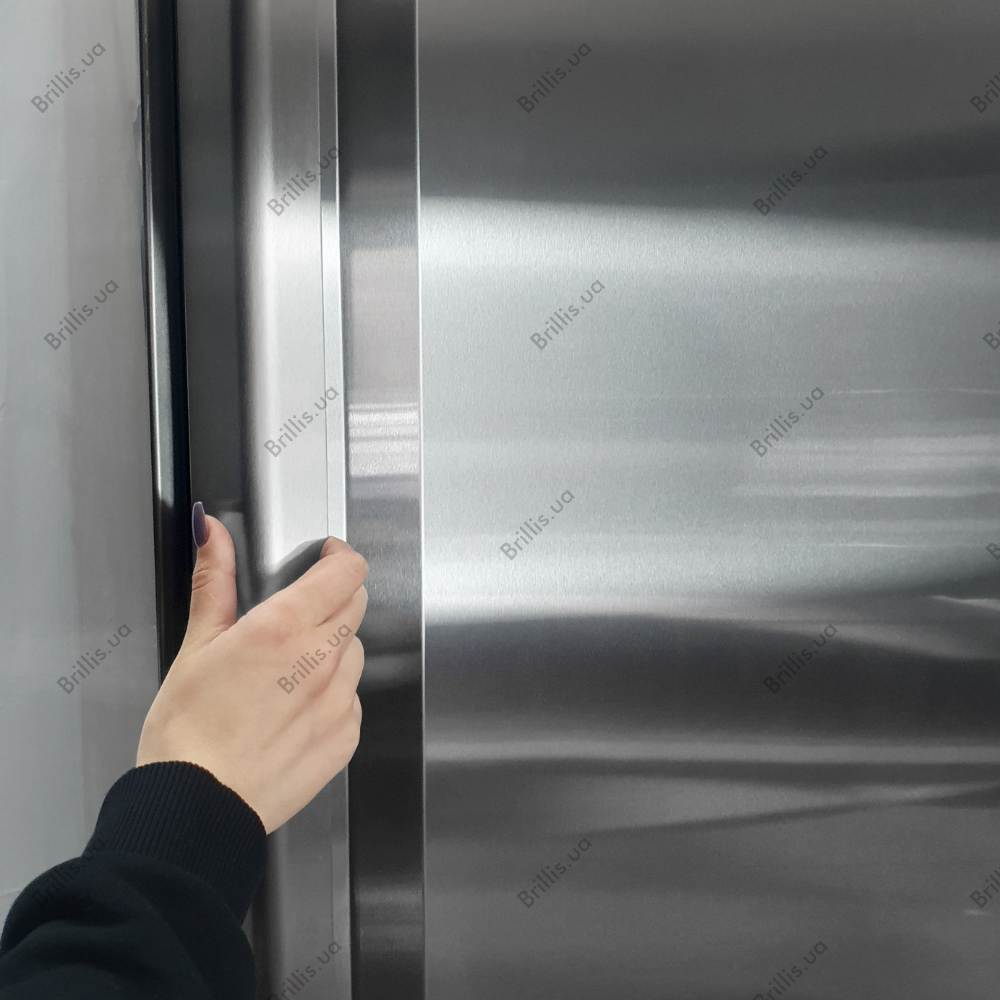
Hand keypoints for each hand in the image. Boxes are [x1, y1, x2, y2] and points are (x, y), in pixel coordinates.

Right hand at [136, 511, 368, 832]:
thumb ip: (216, 580)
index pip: (346, 571)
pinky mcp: (345, 738)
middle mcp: (321, 662)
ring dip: (333, 647)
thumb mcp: (196, 644)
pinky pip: (353, 699)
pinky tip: (295, 707)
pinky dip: (334, 693)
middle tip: (297, 612)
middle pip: (356, 605)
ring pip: (356, 652)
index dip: (339, 556)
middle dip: (333, 597)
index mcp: (285, 630)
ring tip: (287, 669)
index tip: (325, 556)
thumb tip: (213, 532)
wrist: (195, 809)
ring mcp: (339, 702)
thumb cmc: (188, 732)